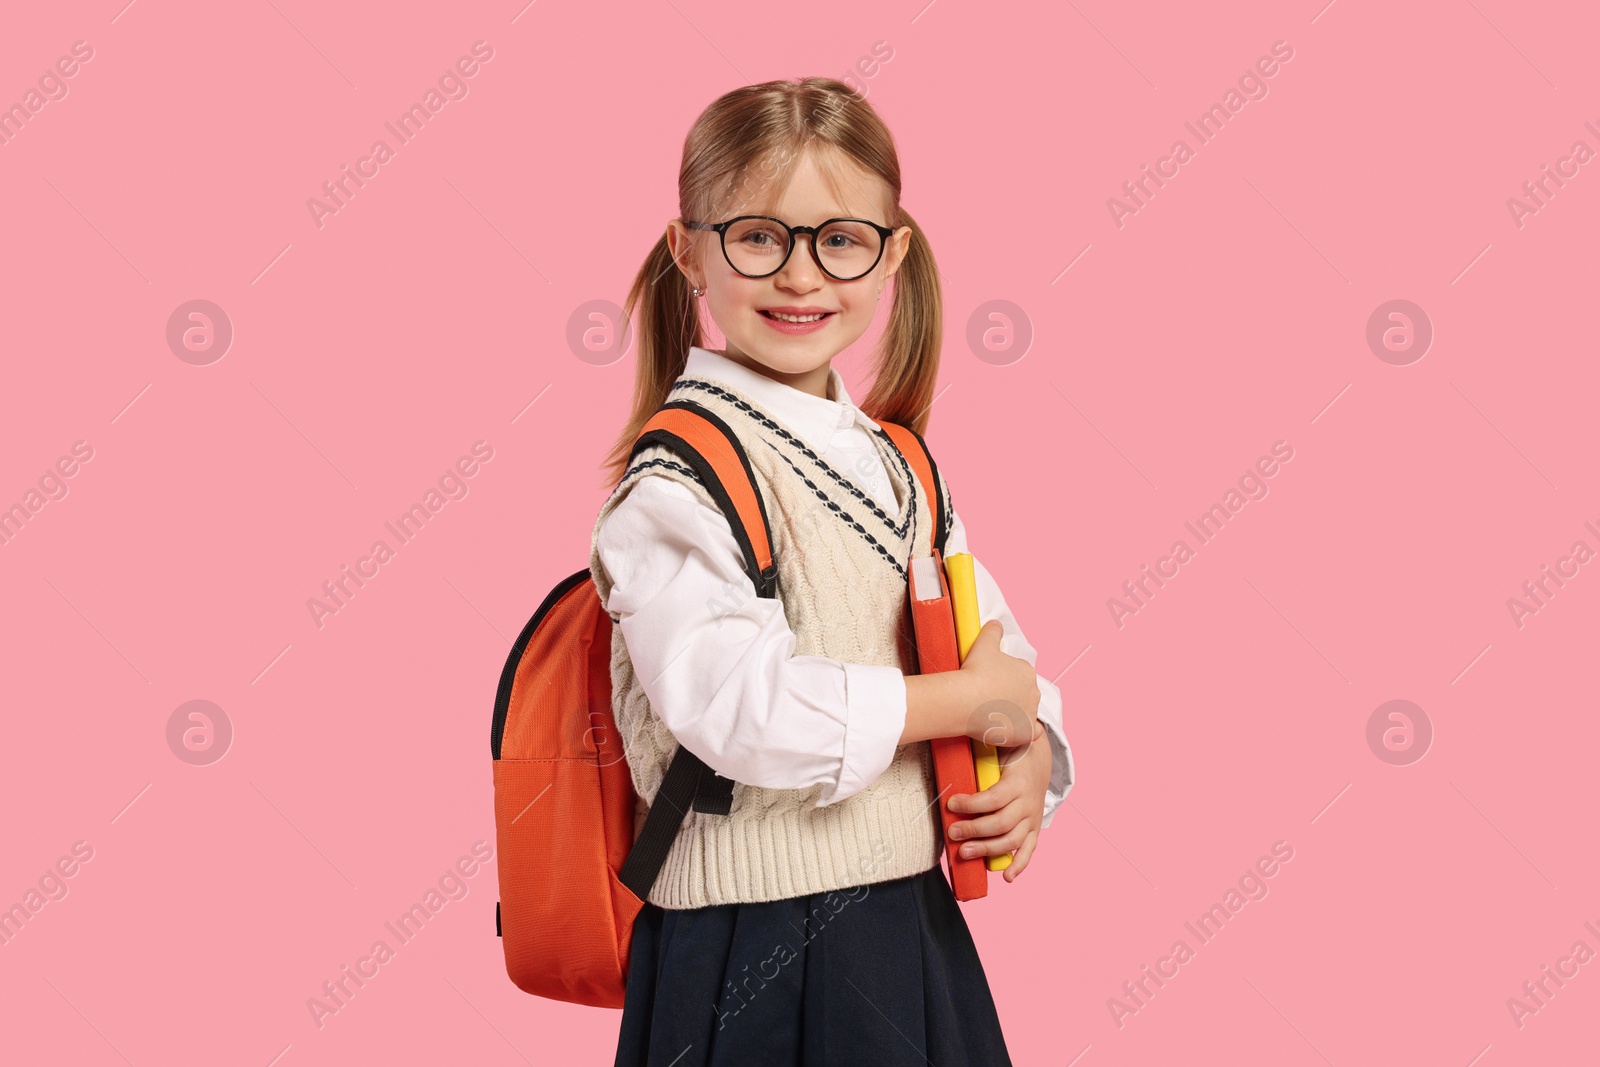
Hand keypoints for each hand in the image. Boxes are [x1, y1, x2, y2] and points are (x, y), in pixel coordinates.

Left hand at [947, 721, 1048, 880]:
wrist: (1041, 756)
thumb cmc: (1012, 750)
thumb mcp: (1001, 743)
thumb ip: (982, 741)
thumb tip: (953, 727)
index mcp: (1018, 781)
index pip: (993, 799)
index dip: (971, 804)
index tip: (951, 803)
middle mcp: (1028, 802)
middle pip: (1000, 824)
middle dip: (974, 830)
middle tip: (952, 832)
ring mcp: (1032, 817)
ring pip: (1012, 840)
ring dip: (988, 850)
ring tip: (963, 852)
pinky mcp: (1034, 827)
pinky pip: (1030, 849)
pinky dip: (1020, 864)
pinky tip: (1007, 877)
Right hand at [958, 620, 1039, 747]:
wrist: (965, 699)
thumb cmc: (975, 671)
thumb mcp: (983, 644)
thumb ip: (992, 631)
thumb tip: (995, 623)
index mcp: (1026, 671)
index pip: (1019, 676)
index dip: (1005, 681)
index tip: (990, 685)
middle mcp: (1034, 691)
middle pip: (1024, 695)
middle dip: (1011, 697)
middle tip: (989, 700)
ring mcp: (1031, 712)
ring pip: (1026, 713)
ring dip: (1014, 714)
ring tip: (993, 716)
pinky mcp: (1026, 732)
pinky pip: (1031, 733)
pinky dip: (1024, 732)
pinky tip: (1010, 731)